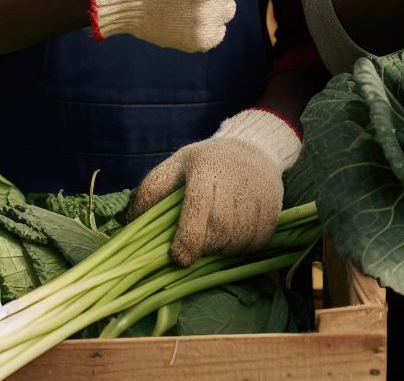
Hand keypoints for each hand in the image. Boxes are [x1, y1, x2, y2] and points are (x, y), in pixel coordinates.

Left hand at [127, 109, 301, 266]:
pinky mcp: (272, 213)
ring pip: (235, 244)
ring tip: (215, 232)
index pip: (197, 220)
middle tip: (197, 237)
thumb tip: (131, 221)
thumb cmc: (209, 161)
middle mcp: (235, 187)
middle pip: (216, 237)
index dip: (186, 246)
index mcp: (207, 174)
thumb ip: (151, 190)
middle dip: (202, 246)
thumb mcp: (177, 164)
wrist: (256, 147)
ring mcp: (257, 200)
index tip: (178, 257)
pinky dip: (241, 247)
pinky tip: (234, 232)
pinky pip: (254, 245)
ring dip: (221, 249)